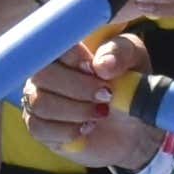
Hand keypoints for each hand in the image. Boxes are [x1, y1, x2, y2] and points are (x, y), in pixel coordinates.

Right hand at [21, 30, 160, 167]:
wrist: (134, 126)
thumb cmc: (129, 85)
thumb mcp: (135, 61)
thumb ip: (120, 53)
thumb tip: (101, 65)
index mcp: (63, 49)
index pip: (50, 44)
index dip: (73, 57)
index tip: (98, 70)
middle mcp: (44, 71)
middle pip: (41, 74)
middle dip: (77, 87)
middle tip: (107, 95)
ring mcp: (38, 99)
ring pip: (39, 103)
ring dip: (76, 110)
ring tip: (101, 113)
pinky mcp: (39, 128)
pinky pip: (39, 128)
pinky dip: (68, 130)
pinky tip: (87, 127)